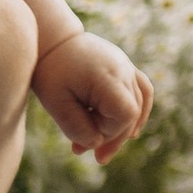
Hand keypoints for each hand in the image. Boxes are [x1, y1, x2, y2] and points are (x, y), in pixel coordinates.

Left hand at [34, 29, 152, 165]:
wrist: (50, 39)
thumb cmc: (50, 71)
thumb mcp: (55, 103)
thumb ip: (76, 127)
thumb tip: (96, 143)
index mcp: (108, 78)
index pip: (125, 115)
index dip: (108, 131)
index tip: (82, 132)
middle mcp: (123, 70)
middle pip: (133, 113)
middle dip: (110, 137)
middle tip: (81, 153)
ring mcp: (126, 67)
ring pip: (140, 103)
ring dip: (123, 128)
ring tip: (103, 150)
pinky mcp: (124, 66)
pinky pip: (143, 90)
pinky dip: (139, 110)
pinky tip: (130, 132)